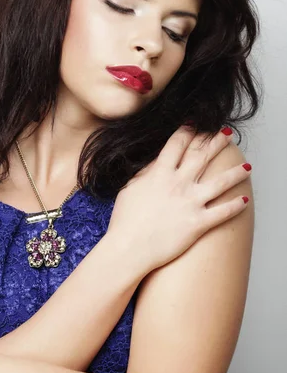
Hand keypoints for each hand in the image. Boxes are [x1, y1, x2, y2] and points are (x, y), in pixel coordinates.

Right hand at [106, 124, 251, 272]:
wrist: (129, 247)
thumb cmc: (124, 220)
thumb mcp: (129, 188)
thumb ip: (146, 173)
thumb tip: (157, 162)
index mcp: (160, 173)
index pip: (177, 145)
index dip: (188, 132)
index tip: (196, 124)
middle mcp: (179, 184)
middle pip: (202, 156)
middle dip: (216, 142)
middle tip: (227, 133)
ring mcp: (191, 203)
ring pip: (221, 182)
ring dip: (236, 173)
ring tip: (247, 166)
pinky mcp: (198, 223)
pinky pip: (222, 212)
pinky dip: (235, 206)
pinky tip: (244, 200)